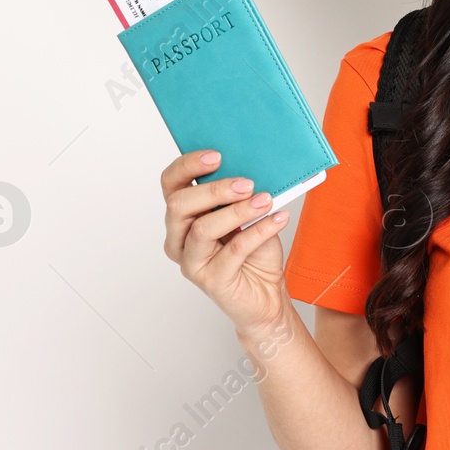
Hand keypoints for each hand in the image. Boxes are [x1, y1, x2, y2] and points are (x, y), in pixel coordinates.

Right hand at [160, 149, 291, 338]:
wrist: (266, 294)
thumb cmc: (254, 251)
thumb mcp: (247, 213)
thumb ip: (239, 193)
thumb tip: (250, 165)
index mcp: (182, 216)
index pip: (170, 184)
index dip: (188, 166)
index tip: (217, 156)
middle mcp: (179, 238)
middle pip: (179, 205)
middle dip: (215, 190)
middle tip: (247, 184)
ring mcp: (191, 261)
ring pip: (204, 229)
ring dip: (238, 211)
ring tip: (266, 201)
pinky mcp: (210, 280)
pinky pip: (233, 250)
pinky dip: (260, 230)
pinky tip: (278, 219)